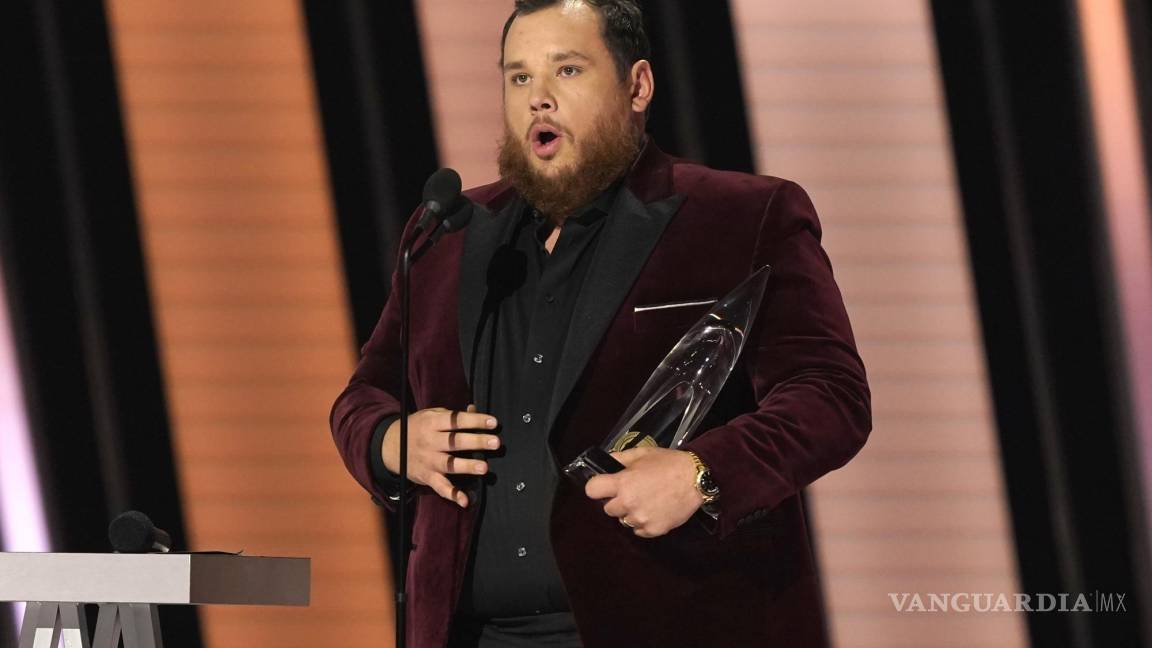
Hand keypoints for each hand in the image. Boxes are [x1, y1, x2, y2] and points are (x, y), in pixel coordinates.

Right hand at [381, 405, 498, 506]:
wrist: (390, 446)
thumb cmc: (417, 428)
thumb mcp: (431, 415)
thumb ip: (452, 415)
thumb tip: (474, 409)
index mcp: (432, 423)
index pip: (456, 420)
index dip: (475, 420)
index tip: (493, 422)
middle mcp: (430, 442)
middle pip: (455, 442)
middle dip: (476, 442)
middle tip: (495, 442)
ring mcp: (428, 460)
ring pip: (449, 464)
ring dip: (467, 466)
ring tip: (484, 467)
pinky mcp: (427, 477)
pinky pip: (440, 487)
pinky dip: (452, 494)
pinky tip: (464, 500)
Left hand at [584, 447, 702, 537]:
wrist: (696, 478)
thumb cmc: (668, 463)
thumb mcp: (642, 453)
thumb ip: (620, 458)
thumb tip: (606, 462)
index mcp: (622, 483)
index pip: (592, 490)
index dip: (597, 487)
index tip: (604, 486)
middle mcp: (628, 503)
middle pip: (608, 509)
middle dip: (617, 501)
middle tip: (631, 492)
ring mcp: (641, 518)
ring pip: (624, 521)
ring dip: (630, 513)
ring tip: (646, 501)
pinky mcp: (654, 530)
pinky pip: (638, 531)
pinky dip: (643, 523)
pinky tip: (653, 511)